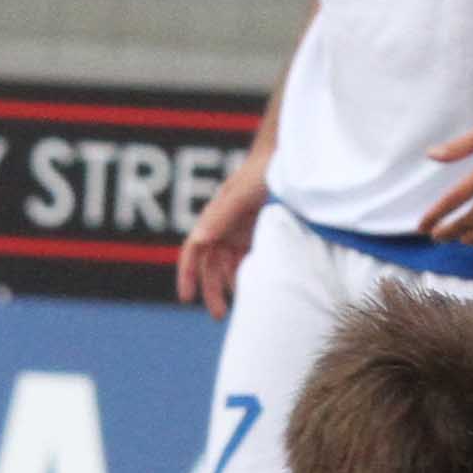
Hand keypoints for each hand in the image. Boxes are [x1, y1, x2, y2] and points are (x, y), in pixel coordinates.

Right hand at [177, 146, 270, 314]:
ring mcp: (241, 230)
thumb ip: (221, 215)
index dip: (188, 274)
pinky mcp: (258, 231)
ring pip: (229, 265)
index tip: (186, 297)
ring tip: (240, 308)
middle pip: (211, 264)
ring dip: (230, 285)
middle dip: (211, 289)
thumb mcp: (242, 194)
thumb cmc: (262, 171)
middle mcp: (224, 226)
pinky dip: (248, 274)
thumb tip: (200, 239)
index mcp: (214, 217)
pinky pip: (248, 258)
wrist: (286, 157)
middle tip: (219, 315)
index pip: (194, 251)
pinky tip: (256, 289)